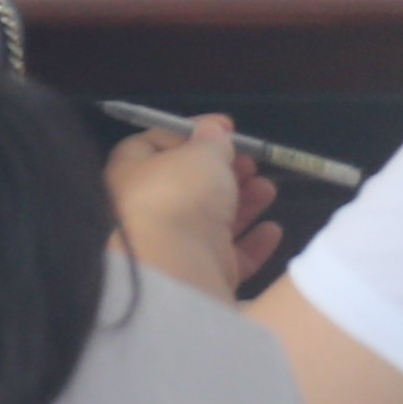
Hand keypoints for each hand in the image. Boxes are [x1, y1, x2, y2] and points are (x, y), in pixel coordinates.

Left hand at [109, 115, 283, 298]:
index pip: (151, 145)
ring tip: (267, 188)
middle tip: (251, 162)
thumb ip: (209, 140)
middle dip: (223, 171)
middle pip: (188, 185)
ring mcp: (174, 246)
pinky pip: (230, 257)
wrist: (176, 265)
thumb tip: (211, 128)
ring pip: (212, 220)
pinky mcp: (200, 275)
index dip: (189, 133)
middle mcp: (146, 211)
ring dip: (244, 202)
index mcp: (130, 174)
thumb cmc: (179, 195)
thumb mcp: (198, 154)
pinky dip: (253, 243)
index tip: (226, 127)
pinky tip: (272, 230)